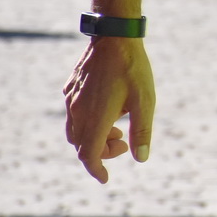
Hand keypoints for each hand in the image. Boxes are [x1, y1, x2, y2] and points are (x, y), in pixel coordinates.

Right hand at [62, 36, 155, 182]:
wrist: (114, 37)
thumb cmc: (133, 69)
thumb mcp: (145, 101)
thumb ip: (141, 131)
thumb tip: (141, 158)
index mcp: (96, 117)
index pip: (89, 154)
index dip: (96, 169)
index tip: (106, 178)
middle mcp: (78, 111)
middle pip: (82, 145)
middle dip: (101, 151)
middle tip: (124, 140)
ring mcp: (71, 99)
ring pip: (76, 130)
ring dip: (94, 136)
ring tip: (119, 125)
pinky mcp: (70, 88)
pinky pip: (74, 113)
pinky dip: (88, 121)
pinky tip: (108, 108)